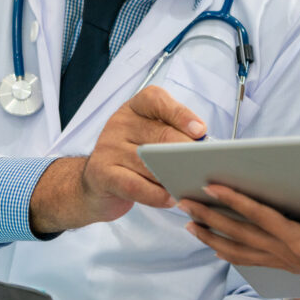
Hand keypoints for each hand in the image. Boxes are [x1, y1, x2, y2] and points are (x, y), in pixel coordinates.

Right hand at [30, 86, 205, 231]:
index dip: (181, 114)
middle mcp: (120, 123)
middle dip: (186, 153)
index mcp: (135, 108)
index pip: (157, 100)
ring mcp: (109, 147)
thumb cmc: (132, 157)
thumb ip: (173, 135)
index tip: (200, 131)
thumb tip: (204, 148)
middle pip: (161, 136)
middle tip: (204, 168)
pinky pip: (136, 185)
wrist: (95, 182)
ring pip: (151, 163)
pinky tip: (170, 199)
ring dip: (174, 177)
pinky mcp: (102, 173)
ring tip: (191, 186)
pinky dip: (157, 195)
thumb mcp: (150, 136)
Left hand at [182, 185, 299, 299]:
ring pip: (237, 250)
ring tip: (189, 224)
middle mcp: (284, 252)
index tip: (212, 185)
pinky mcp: (284, 266)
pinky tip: (216, 246)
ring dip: (211, 236)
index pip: (259, 216)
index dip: (234, 200)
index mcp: (299, 241)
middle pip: (238, 233)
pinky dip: (227, 252)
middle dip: (209, 216)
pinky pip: (248, 259)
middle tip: (183, 201)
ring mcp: (282, 261)